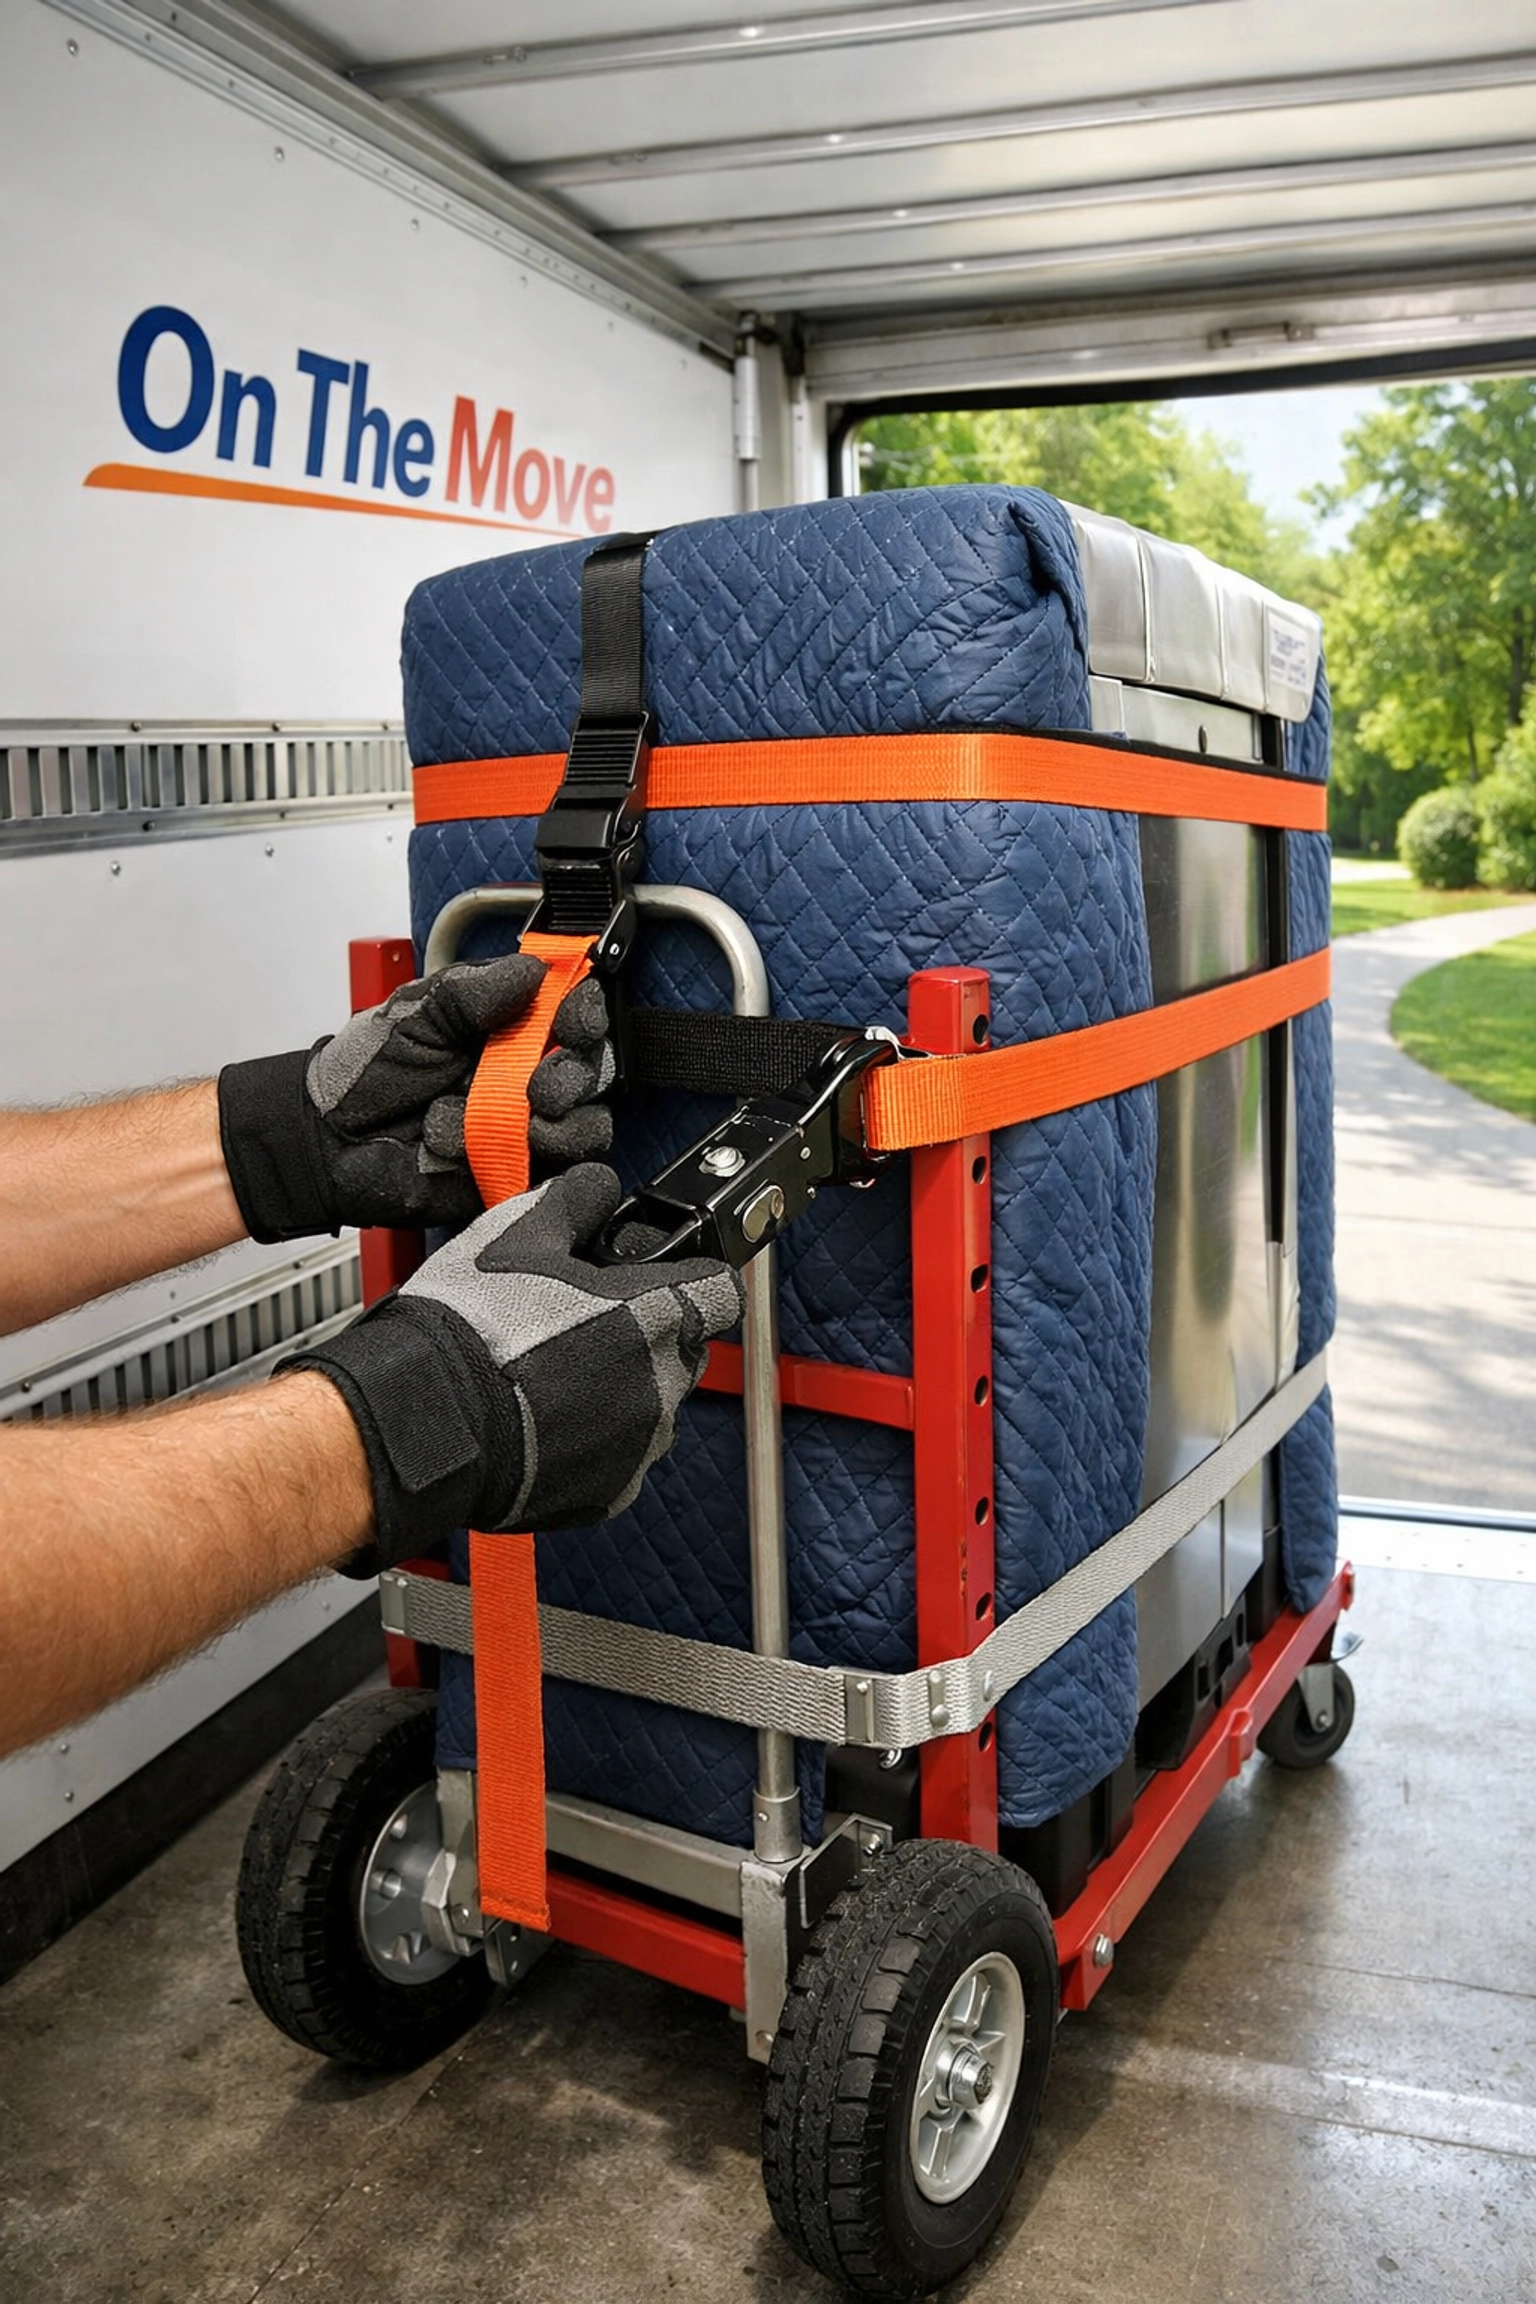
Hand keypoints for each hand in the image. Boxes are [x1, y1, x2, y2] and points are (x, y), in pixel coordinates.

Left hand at [217, 955, 610, 1241]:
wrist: (327, 1142)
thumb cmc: (362, 1074)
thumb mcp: (413, 1017)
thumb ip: (472, 993)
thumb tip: (534, 970)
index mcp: (504, 1025)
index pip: (571, 1012)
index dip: (584, 1013)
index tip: (574, 1019)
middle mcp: (522, 1073)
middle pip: (592, 1069)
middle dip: (576, 1073)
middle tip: (542, 1083)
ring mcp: (523, 1125)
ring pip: (588, 1123)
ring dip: (562, 1121)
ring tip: (522, 1119)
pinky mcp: (515, 1171)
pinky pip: (559, 1170)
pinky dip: (533, 1158)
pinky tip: (492, 1147)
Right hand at [284, 1163, 742, 1569]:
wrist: (425, 1419)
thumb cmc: (470, 1331)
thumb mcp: (519, 1233)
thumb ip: (575, 1200)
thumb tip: (597, 1187)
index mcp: (655, 1316)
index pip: (720, 1290)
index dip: (691, 1277)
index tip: (666, 1280)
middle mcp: (662, 1384)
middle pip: (683, 1350)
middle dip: (647, 1336)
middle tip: (583, 1327)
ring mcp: (640, 1444)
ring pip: (652, 1406)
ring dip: (618, 1391)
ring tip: (551, 1378)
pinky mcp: (612, 1492)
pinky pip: (620, 1457)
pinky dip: (593, 1441)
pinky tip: (542, 1421)